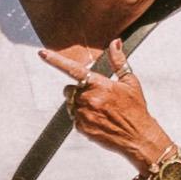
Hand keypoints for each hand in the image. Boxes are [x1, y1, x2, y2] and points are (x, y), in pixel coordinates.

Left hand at [37, 46, 167, 169]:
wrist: (138, 136)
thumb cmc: (135, 108)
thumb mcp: (130, 82)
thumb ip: (119, 61)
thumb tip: (115, 43)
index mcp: (99, 84)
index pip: (73, 69)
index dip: (55, 60)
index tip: (42, 53)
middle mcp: (88, 98)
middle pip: (69, 90)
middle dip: (78, 91)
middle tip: (97, 97)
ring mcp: (83, 114)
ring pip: (71, 104)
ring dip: (80, 105)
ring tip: (100, 110)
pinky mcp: (81, 127)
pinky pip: (74, 118)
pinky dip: (83, 118)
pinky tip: (98, 120)